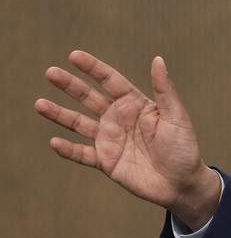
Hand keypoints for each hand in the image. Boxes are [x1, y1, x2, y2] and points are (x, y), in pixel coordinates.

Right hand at [34, 50, 219, 229]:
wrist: (182, 183)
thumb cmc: (184, 147)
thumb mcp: (176, 116)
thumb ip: (164, 90)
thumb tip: (158, 59)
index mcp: (135, 104)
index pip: (110, 81)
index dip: (93, 68)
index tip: (74, 55)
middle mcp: (118, 119)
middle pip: (89, 98)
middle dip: (70, 85)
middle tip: (50, 72)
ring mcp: (110, 140)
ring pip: (79, 123)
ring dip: (59, 114)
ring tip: (39, 104)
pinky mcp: (106, 161)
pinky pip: (82, 154)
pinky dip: (68, 150)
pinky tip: (54, 142)